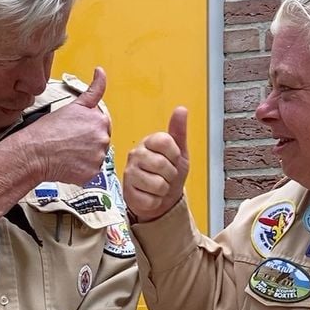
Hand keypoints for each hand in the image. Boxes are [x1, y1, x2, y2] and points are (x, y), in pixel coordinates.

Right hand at [13, 67, 110, 185]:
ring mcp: (98, 155)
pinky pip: (91, 171)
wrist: (34, 152)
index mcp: (99, 119)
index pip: (102, 124)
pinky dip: (82, 169)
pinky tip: (68, 164)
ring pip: (96, 156)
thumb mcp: (72, 105)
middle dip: (88, 141)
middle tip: (68, 143)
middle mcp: (102, 136)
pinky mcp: (93, 172)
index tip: (75, 131)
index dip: (87, 127)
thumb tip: (101, 71)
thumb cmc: (47, 129)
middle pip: (101, 140)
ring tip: (66, 153)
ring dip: (86, 156)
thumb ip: (93, 90)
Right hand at [123, 106, 188, 221]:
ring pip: (158, 184)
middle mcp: (136, 154)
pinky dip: (156, 201)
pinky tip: (151, 196)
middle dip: (171, 174)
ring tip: (159, 186)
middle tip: (167, 175)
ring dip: (164, 189)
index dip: (175, 154)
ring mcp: (130, 173)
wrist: (162, 199)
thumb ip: (179, 131)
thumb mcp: (179, 152)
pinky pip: (151, 199)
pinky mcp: (128, 192)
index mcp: (149, 142)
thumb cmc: (169, 173)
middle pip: (162, 164)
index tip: (173, 159)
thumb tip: (181, 109)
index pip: (165, 141)